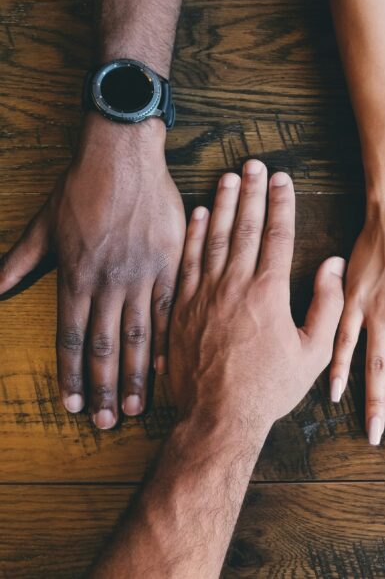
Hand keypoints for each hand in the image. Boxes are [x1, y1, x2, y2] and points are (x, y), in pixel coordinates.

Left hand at [0, 115, 184, 427]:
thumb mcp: (43, 225)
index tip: (72, 406)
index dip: (71, 376)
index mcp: (75, 276)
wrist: (124, 158)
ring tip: (134, 407)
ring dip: (134, 375)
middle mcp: (107, 283)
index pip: (71, 338)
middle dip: (103, 388)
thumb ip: (19, 261)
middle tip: (104, 423)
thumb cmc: (82, 188)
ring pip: (137, 336)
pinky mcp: (169, 264)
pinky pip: (168, 310)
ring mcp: (140, 275)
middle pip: (104, 346)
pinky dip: (166, 341)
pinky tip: (166, 367)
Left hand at [168, 160, 344, 431]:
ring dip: (223, 204)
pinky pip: (188, 260)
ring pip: (214, 237)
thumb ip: (327, 305)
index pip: (277, 235)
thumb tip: (332, 265)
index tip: (283, 179)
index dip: (281, 203)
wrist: (217, 417)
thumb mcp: (313, 353)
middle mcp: (234, 285)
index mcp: (269, 293)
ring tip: (229, 177)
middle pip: (244, 227)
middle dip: (252, 192)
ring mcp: (204, 293)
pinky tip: (200, 214)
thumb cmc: (269, 388)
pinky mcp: (181, 306)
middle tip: (255, 164)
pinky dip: (194, 234)